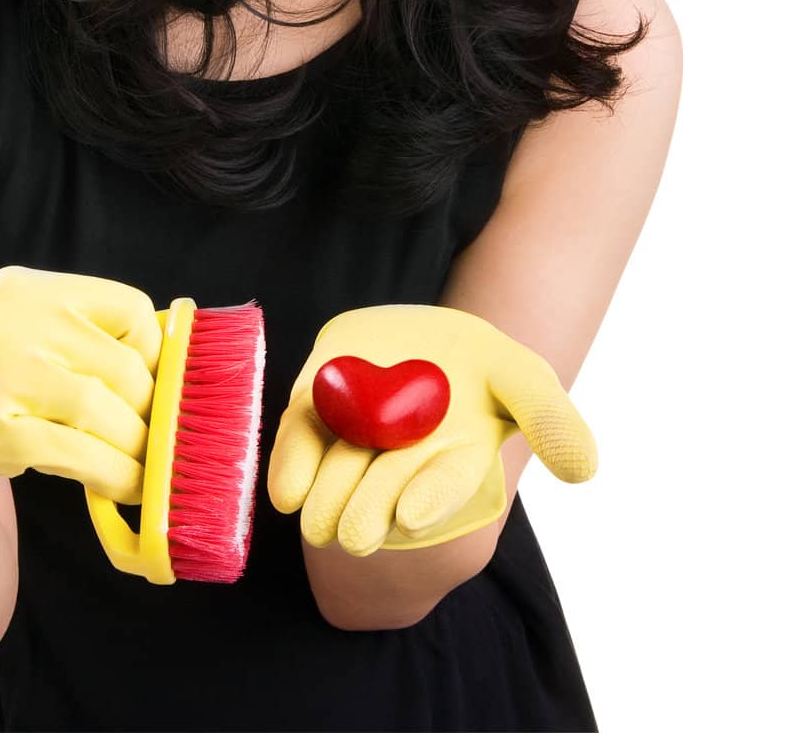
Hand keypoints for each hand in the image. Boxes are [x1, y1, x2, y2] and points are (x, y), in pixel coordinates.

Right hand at [0, 264, 162, 598]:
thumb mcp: (0, 312)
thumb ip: (59, 327)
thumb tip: (138, 370)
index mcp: (33, 288)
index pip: (130, 308)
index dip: (153, 351)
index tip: (149, 383)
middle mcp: (27, 324)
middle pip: (127, 370)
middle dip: (149, 413)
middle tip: (151, 440)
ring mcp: (11, 376)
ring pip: (108, 414)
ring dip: (137, 452)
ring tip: (142, 473)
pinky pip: (77, 455)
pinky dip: (108, 475)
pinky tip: (114, 487)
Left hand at [267, 304, 596, 556]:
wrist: (427, 335)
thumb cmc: (483, 368)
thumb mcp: (523, 379)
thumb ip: (550, 419)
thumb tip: (583, 470)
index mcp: (451, 464)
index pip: (440, 489)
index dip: (428, 501)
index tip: (410, 516)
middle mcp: (399, 464)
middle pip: (380, 494)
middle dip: (366, 512)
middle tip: (353, 535)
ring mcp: (354, 442)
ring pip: (334, 480)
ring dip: (326, 499)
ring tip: (318, 520)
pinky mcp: (315, 413)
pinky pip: (298, 443)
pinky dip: (290, 467)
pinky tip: (287, 491)